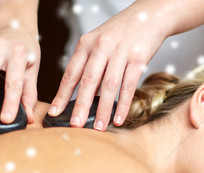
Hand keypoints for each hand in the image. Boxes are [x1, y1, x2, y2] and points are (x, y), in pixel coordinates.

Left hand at [48, 8, 167, 130]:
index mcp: (86, 43)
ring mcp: (120, 52)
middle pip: (88, 81)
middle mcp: (101, 47)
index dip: (62, 95)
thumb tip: (83, 96)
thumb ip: (90, 65)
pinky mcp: (138, 58)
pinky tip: (119, 118)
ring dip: (103, 110)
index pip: (71, 74)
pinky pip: (129, 85)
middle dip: (81, 106)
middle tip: (75, 125)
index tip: (54, 112)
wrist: (149, 15)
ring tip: (99, 127)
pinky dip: (123, 104)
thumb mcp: (99, 42)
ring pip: (109, 86)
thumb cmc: (122, 32)